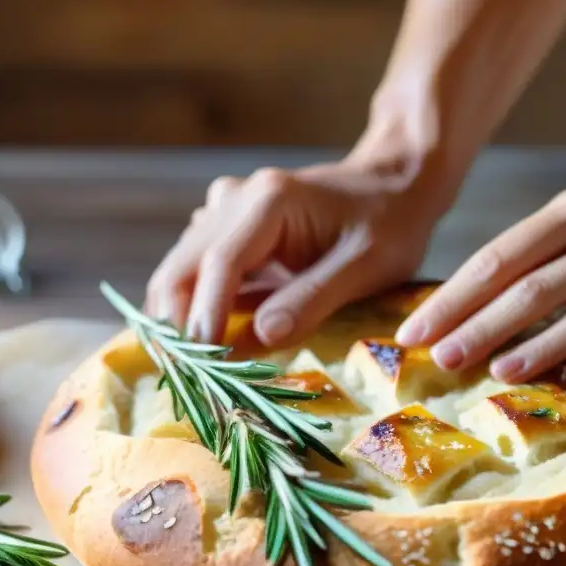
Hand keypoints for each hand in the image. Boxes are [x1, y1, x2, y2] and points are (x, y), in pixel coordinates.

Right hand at [145, 157, 445, 346]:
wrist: (391, 185)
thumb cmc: (389, 224)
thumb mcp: (367, 265)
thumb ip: (314, 298)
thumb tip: (262, 336)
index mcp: (269, 201)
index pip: (220, 262)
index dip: (205, 314)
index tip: (202, 363)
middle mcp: (235, 200)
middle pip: (182, 265)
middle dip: (175, 324)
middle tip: (182, 379)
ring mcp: (225, 212)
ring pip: (180, 270)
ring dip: (176, 319)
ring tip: (186, 372)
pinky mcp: (227, 231)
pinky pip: (195, 271)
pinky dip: (191, 308)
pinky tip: (198, 347)